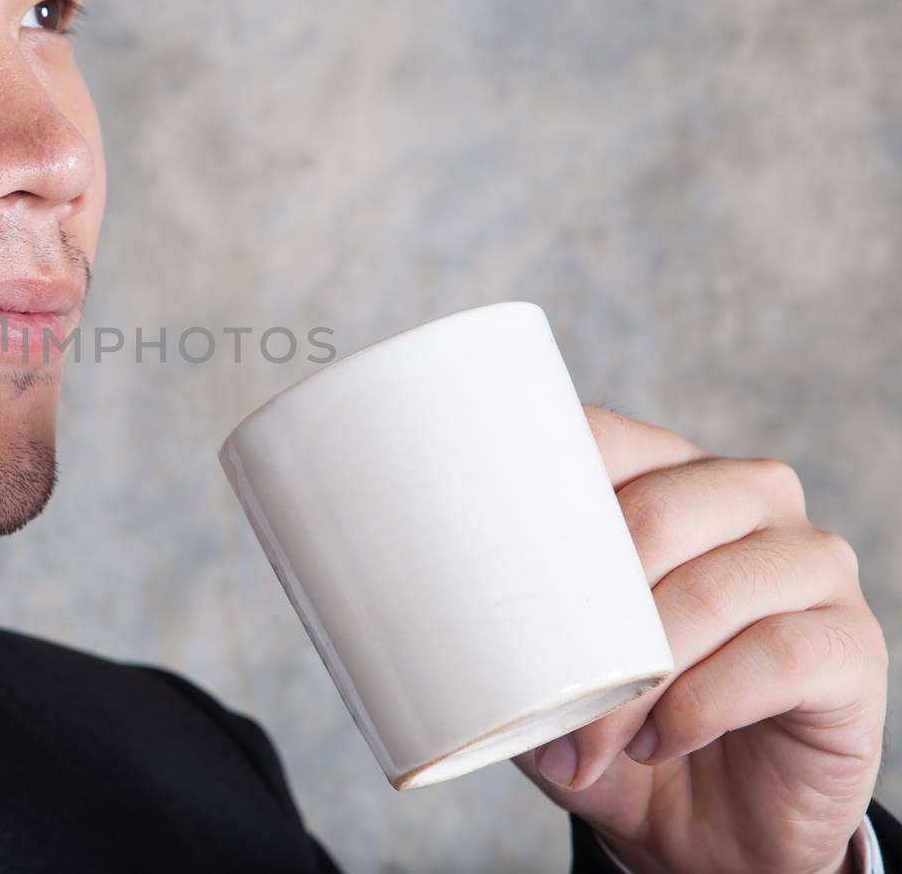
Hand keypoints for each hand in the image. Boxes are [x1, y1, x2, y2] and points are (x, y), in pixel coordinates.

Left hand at [513, 405, 888, 873]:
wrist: (707, 829)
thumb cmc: (618, 723)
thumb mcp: (547, 670)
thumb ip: (503, 620)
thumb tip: (418, 607)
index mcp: (667, 476)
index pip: (603, 440)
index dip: (541, 487)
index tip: (482, 549)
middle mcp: (747, 499)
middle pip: (657, 516)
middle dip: (588, 615)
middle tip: (547, 700)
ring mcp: (810, 565)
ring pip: (714, 589)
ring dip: (642, 677)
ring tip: (597, 741)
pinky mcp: (852, 644)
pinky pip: (777, 655)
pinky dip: (704, 705)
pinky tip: (663, 739)